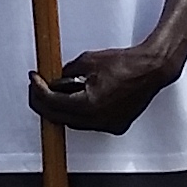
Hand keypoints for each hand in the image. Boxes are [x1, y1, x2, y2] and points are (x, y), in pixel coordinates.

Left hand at [30, 41, 180, 134]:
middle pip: (60, 117)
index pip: (52, 103)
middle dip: (45, 103)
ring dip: (63, 109)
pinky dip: (81, 113)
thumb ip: (66, 73)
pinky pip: (90, 122)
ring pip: (74, 123)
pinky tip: (78, 99)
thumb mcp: (87, 61)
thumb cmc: (126, 63)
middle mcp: (97, 120)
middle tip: (38, 89)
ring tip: (57, 93)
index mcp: (88, 104)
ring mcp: (107, 125)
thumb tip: (56, 81)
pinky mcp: (116, 125)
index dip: (38, 91)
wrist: (151, 69)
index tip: (34, 81)